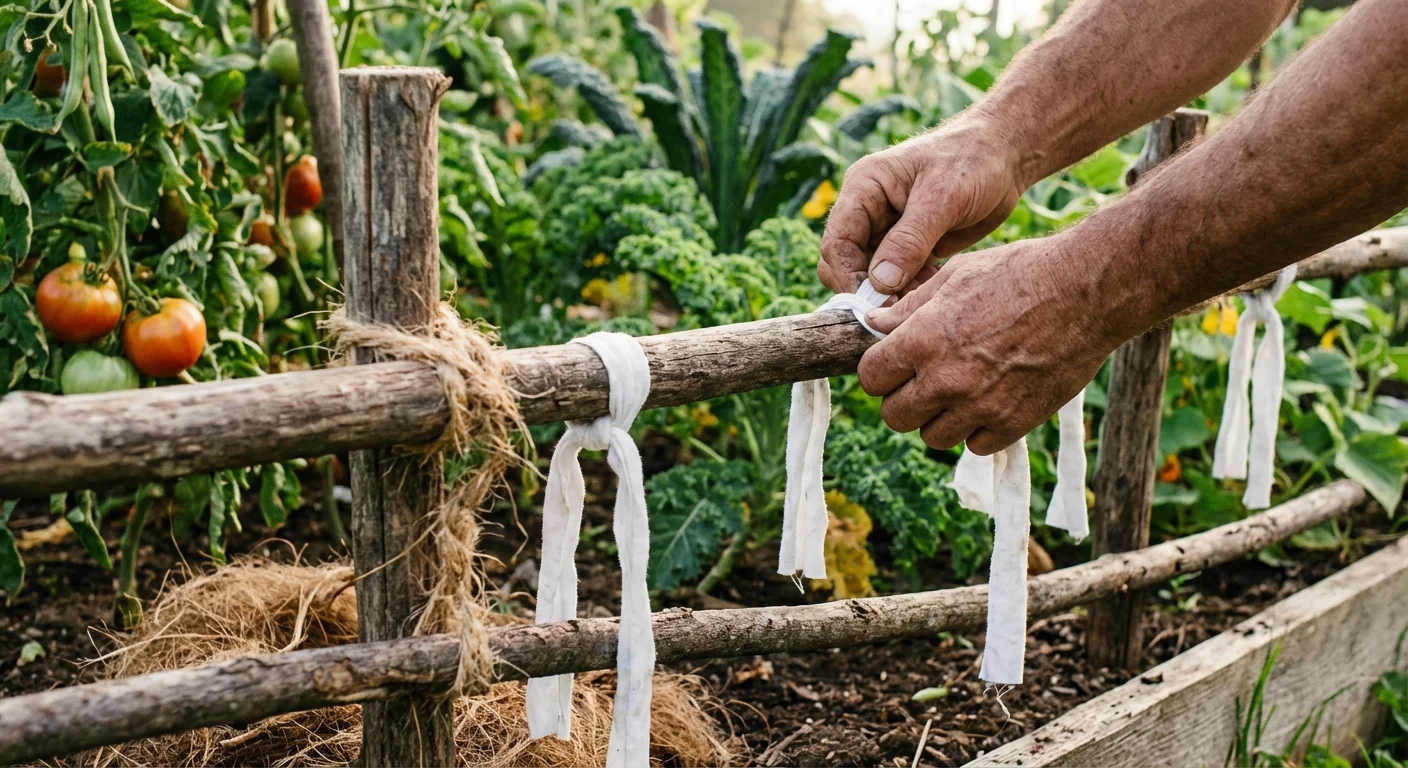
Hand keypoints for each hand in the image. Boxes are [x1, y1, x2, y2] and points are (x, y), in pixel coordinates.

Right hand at [818, 114, 1026, 295]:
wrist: (1006, 156)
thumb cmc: (973, 160)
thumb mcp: (943, 197)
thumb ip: (910, 240)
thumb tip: (879, 284)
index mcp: (864, 188)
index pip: (837, 241)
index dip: (849, 276)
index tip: (873, 304)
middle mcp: (868, 211)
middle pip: (843, 263)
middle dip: (866, 290)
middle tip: (897, 309)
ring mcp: (886, 231)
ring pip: (869, 277)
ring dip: (890, 294)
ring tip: (923, 298)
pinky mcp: (908, 249)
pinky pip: (896, 280)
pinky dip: (909, 291)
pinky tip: (933, 290)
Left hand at [857, 236, 1117, 454]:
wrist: (1087, 291)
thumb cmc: (1021, 272)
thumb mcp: (956, 275)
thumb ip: (909, 308)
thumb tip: (873, 324)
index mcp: (922, 340)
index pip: (870, 378)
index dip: (879, 371)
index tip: (894, 364)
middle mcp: (945, 380)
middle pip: (894, 417)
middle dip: (903, 399)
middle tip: (924, 381)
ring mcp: (980, 406)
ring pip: (932, 437)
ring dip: (940, 418)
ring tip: (961, 391)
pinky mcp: (1014, 423)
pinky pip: (976, 445)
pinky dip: (978, 430)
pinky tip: (991, 400)